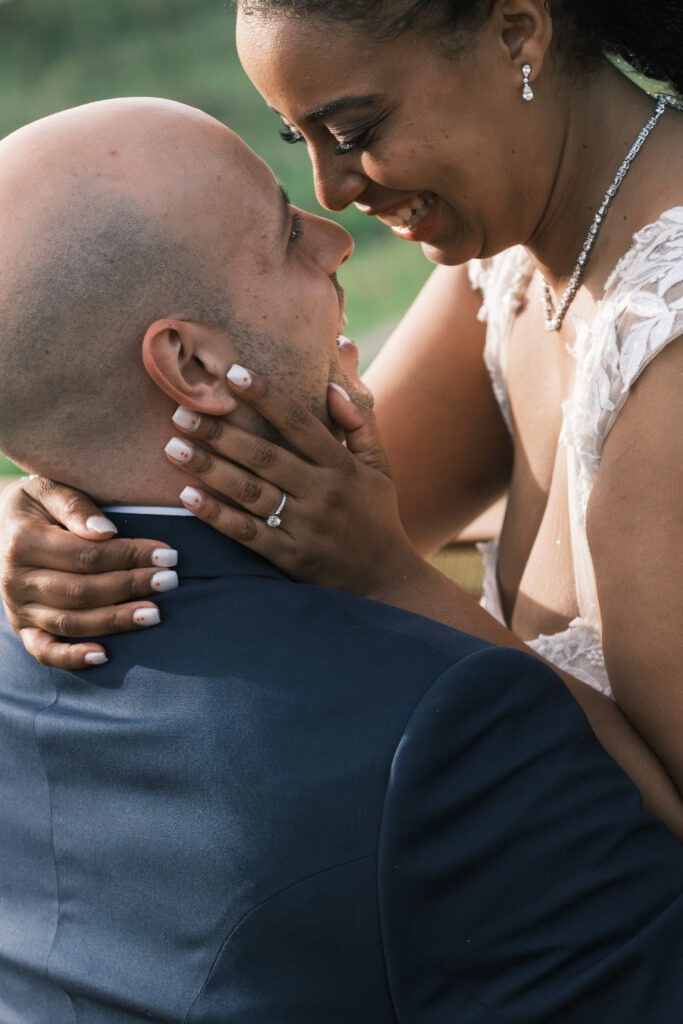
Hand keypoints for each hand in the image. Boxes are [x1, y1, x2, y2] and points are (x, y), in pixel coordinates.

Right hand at [0, 477, 174, 668]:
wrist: (2, 526)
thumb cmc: (38, 504)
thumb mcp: (49, 488)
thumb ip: (75, 506)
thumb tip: (105, 532)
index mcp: (23, 542)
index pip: (86, 555)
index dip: (130, 556)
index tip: (167, 554)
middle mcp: (16, 580)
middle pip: (82, 591)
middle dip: (131, 586)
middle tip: (170, 580)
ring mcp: (18, 609)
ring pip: (72, 623)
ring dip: (116, 620)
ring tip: (155, 613)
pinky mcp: (23, 629)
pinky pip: (45, 651)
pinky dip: (72, 658)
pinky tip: (105, 656)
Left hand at [165, 366, 424, 598]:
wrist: (386, 581)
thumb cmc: (377, 517)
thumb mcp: (380, 468)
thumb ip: (359, 425)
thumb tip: (331, 386)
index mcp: (342, 467)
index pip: (299, 424)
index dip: (266, 397)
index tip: (232, 374)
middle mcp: (323, 494)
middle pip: (264, 456)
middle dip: (221, 433)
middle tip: (181, 412)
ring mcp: (305, 527)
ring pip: (250, 493)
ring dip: (209, 468)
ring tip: (173, 447)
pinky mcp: (290, 558)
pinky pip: (247, 533)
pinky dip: (216, 515)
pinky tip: (187, 496)